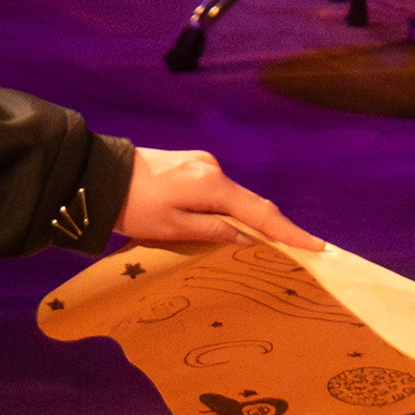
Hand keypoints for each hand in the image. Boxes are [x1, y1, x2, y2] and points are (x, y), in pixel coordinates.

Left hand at [114, 145, 321, 251]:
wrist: (97, 176)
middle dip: (274, 228)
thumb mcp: (173, 228)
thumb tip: (248, 238)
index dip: (289, 232)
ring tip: (267, 246)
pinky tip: (230, 227)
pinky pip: (218, 192)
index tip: (317, 247)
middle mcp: (212, 168)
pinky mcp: (189, 165)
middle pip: (251, 204)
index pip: (260, 213)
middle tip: (300, 251)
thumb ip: (214, 232)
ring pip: (233, 198)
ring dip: (246, 220)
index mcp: (212, 185)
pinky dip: (228, 210)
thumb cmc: (132, 207)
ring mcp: (200, 164)